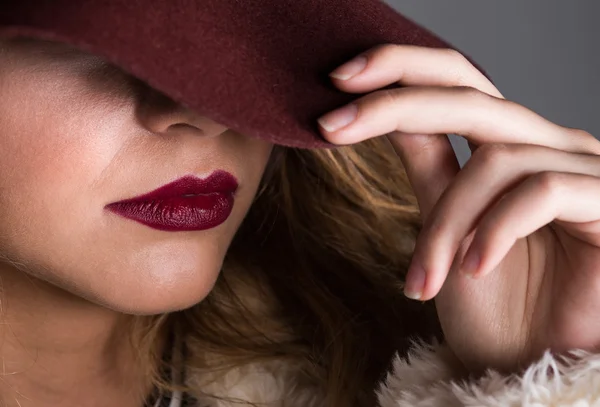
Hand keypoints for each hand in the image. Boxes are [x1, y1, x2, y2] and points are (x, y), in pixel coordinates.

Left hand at [317, 44, 599, 372]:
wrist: (537, 366)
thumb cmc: (495, 304)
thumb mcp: (446, 222)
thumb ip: (429, 161)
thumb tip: (386, 111)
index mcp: (509, 143)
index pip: (457, 80)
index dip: (400, 68)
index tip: (337, 80)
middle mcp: (548, 144)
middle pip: (469, 97)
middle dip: (394, 105)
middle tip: (331, 126)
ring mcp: (582, 169)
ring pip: (493, 162)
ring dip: (444, 226)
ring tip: (423, 279)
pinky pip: (540, 193)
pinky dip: (495, 231)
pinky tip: (475, 269)